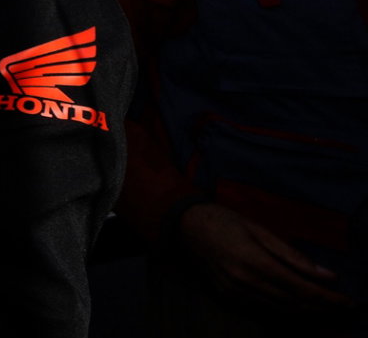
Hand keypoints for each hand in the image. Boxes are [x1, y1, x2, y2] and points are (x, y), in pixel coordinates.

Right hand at [179, 203, 350, 311]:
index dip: (326, 297)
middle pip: (293, 303)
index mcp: (254, 261)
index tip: (346, 300)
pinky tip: (297, 305)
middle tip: (341, 306)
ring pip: (280, 310)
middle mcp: (244, 281)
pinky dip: (285, 310)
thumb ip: (292, 254)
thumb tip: (326, 274)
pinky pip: (264, 308)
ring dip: (306, 311)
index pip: (299, 287)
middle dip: (321, 308)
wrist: (184, 226)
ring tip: (325, 307)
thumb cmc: (223, 220)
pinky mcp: (228, 296)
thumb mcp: (259, 229)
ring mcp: (235, 291)